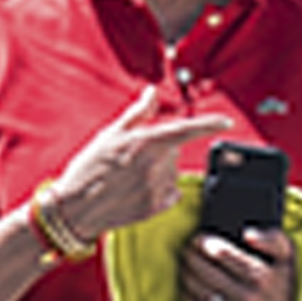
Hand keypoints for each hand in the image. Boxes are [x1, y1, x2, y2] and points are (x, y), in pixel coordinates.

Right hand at [37, 84, 225, 250]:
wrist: (74, 207)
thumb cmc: (88, 167)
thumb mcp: (110, 134)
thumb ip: (137, 113)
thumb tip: (152, 93)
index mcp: (146, 143)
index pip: (186, 130)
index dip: (210, 124)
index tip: (227, 121)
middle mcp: (156, 166)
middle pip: (173, 151)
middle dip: (158, 149)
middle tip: (129, 157)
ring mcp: (157, 188)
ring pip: (171, 172)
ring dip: (157, 170)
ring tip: (128, 177)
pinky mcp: (156, 207)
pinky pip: (170, 192)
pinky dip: (160, 189)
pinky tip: (136, 191)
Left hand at [184, 222, 293, 300]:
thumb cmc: (287, 283)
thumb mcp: (289, 257)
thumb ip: (273, 239)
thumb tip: (248, 233)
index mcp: (263, 276)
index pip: (225, 256)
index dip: (206, 244)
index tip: (198, 238)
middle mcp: (250, 298)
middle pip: (209, 274)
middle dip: (192, 259)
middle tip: (186, 250)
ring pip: (203, 294)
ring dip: (188, 277)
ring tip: (184, 265)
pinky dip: (190, 299)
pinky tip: (188, 287)